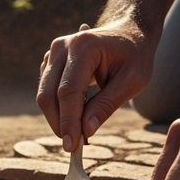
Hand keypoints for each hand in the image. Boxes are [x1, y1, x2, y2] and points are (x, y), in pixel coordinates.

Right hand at [37, 18, 154, 150]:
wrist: (129, 33)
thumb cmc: (135, 56)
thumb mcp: (132, 81)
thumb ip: (107, 105)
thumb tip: (85, 132)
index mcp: (84, 47)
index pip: (68, 91)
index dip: (68, 121)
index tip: (72, 146)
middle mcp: (62, 47)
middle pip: (49, 95)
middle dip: (59, 124)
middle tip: (74, 145)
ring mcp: (52, 53)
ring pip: (44, 96)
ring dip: (57, 119)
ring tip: (78, 132)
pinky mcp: (49, 63)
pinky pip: (47, 92)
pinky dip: (58, 110)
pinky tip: (75, 117)